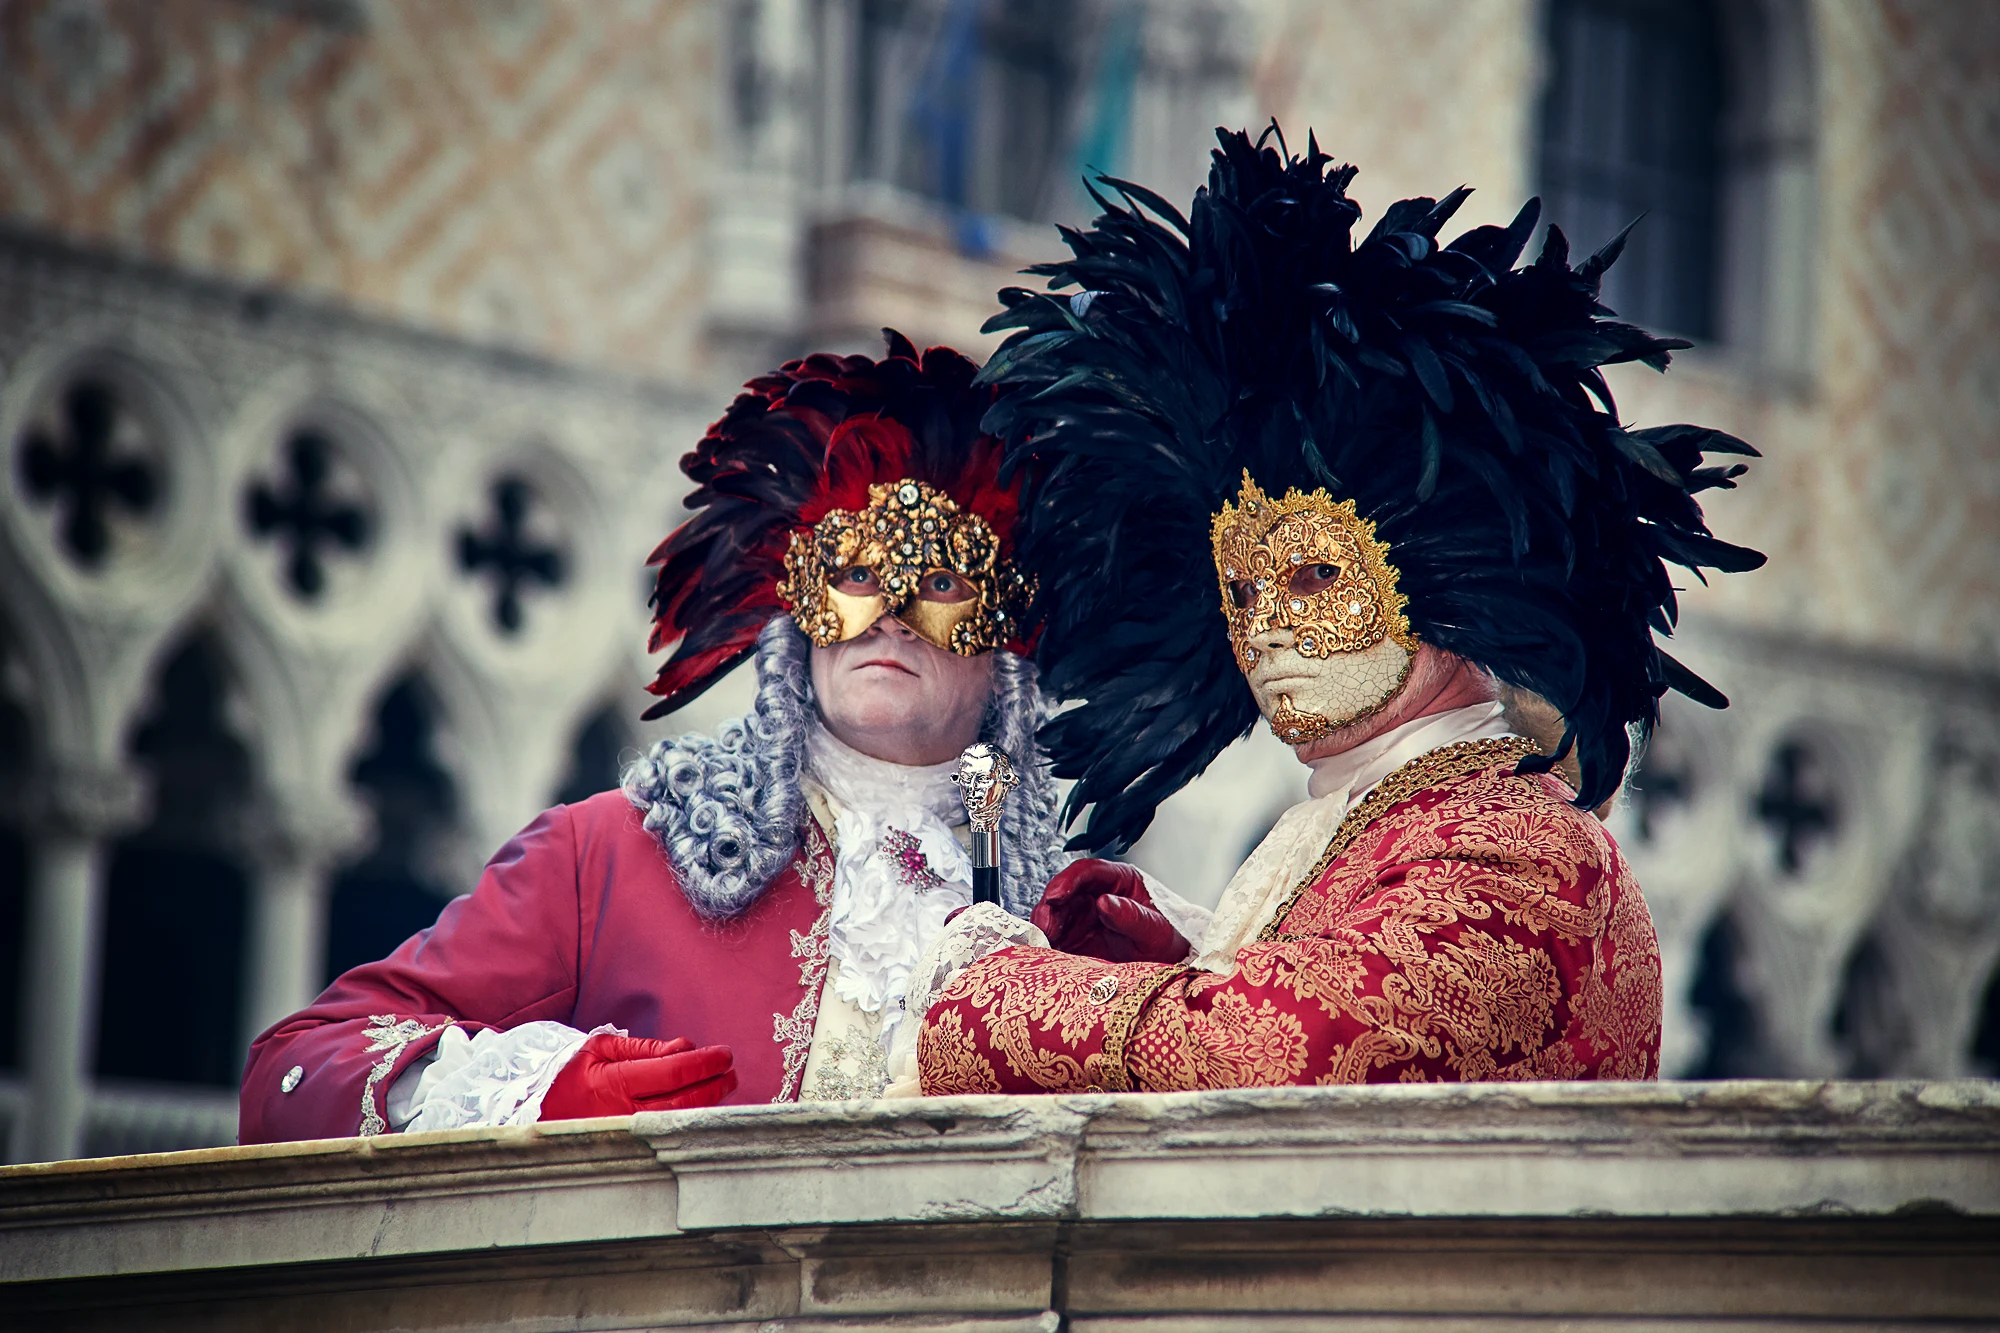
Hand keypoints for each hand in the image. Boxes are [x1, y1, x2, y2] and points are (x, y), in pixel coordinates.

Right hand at [539, 1033, 736, 1119]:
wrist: (532, 1107)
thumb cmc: (567, 1073)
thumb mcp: (599, 1048)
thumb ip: (643, 1049)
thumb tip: (683, 1048)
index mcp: (612, 1083)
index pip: (672, 1072)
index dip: (704, 1062)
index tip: (724, 1054)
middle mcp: (620, 1113)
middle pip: (682, 1101)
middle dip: (714, 1084)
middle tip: (731, 1070)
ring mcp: (624, 1135)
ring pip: (678, 1121)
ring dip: (707, 1102)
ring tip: (723, 1084)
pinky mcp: (626, 1147)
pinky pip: (665, 1133)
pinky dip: (689, 1118)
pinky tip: (701, 1105)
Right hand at [1031, 859, 1189, 964]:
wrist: (1171, 965)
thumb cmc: (1168, 940)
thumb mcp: (1155, 929)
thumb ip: (1131, 916)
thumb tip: (1103, 902)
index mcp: (1119, 880)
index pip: (1087, 872)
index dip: (1067, 881)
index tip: (1055, 897)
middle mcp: (1097, 893)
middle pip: (1064, 893)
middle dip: (1050, 909)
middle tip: (1044, 930)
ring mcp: (1084, 916)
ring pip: (1054, 915)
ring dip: (1045, 928)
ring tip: (1044, 945)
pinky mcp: (1076, 938)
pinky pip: (1056, 938)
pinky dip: (1048, 945)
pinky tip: (1047, 954)